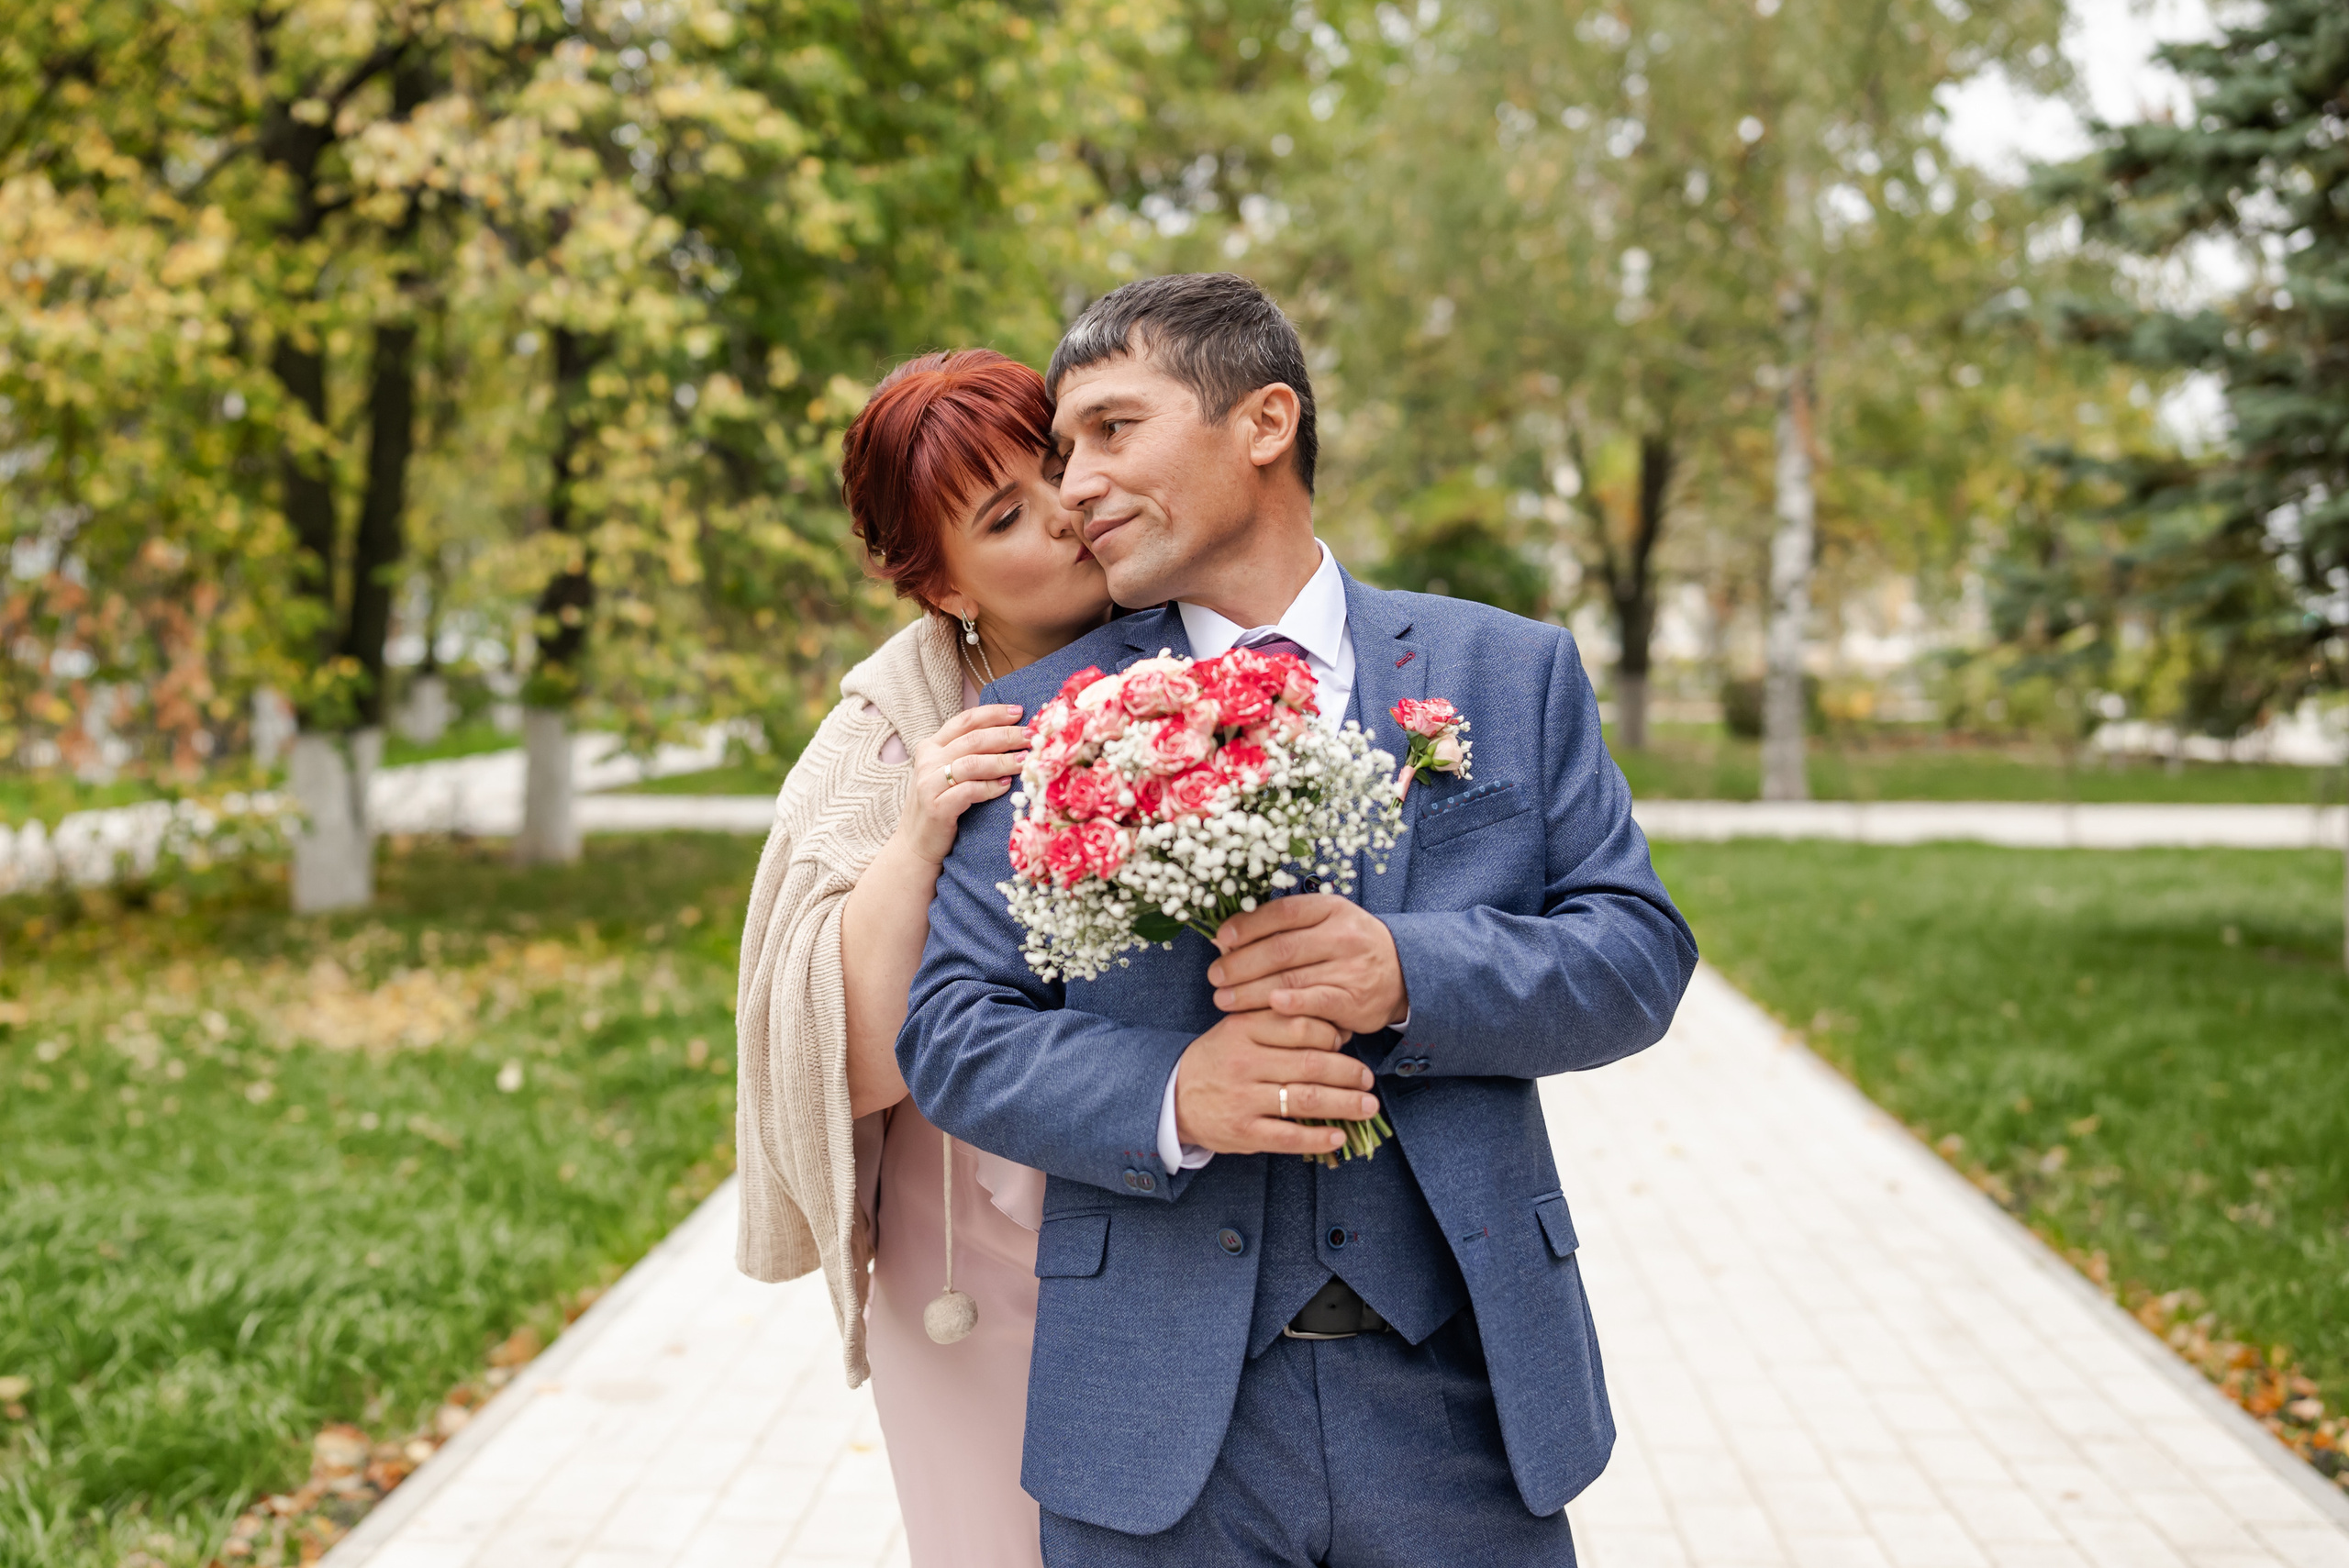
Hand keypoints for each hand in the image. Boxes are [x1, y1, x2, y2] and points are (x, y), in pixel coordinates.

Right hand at [897, 705, 1028, 864]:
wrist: (916, 844)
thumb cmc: (940, 805)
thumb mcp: (948, 774)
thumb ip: (968, 754)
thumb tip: (1011, 736)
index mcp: (932, 746)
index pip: (965, 720)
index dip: (994, 713)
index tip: (1020, 712)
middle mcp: (928, 760)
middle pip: (973, 739)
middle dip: (1006, 735)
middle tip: (1032, 737)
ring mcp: (929, 783)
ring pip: (972, 763)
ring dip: (1003, 761)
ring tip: (1025, 761)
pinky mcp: (937, 807)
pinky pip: (969, 791)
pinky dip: (991, 787)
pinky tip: (1006, 787)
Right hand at [1173, 1010, 1379, 1156]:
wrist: (1172, 1095)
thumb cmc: (1218, 1059)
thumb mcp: (1239, 1029)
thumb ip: (1281, 1023)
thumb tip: (1338, 1030)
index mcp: (1244, 1029)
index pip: (1300, 1027)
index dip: (1331, 1034)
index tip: (1347, 1043)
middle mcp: (1244, 1062)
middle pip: (1310, 1064)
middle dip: (1348, 1073)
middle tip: (1368, 1079)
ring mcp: (1242, 1099)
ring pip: (1305, 1100)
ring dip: (1344, 1105)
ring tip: (1368, 1107)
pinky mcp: (1242, 1131)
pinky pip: (1287, 1136)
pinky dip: (1317, 1138)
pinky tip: (1339, 1136)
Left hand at [1207, 894, 1408, 1034]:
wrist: (1404, 972)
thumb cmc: (1348, 946)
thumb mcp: (1324, 923)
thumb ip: (1282, 928)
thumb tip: (1226, 938)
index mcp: (1330, 908)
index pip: (1282, 913)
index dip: (1247, 925)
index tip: (1220, 939)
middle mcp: (1342, 935)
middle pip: (1281, 949)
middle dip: (1241, 965)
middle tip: (1215, 977)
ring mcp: (1350, 967)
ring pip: (1292, 978)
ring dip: (1252, 991)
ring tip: (1224, 999)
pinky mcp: (1355, 999)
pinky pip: (1319, 1002)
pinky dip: (1293, 1004)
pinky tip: (1270, 1006)